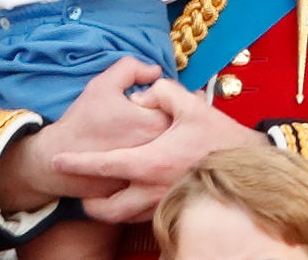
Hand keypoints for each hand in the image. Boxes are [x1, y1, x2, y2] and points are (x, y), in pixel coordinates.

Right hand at [0, 58, 169, 210]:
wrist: (57, 159)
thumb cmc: (83, 119)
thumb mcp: (105, 83)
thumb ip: (132, 68)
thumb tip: (155, 70)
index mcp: (154, 124)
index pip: (178, 105)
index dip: (165, 99)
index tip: (149, 101)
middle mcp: (158, 152)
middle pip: (178, 129)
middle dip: (168, 119)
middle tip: (148, 115)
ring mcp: (151, 174)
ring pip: (169, 151)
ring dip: (164, 141)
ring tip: (143, 134)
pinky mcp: (141, 191)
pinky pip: (156, 172)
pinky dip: (152, 161)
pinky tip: (138, 153)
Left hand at [52, 77, 269, 222]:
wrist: (249, 166)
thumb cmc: (218, 137)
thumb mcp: (190, 104)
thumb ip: (160, 90)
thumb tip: (143, 93)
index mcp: (151, 162)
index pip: (105, 166)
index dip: (77, 163)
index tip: (58, 160)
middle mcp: (152, 190)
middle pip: (106, 209)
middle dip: (89, 201)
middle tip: (83, 190)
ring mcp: (164, 206)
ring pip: (123, 218)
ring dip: (109, 207)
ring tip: (106, 192)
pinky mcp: (175, 213)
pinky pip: (143, 218)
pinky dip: (132, 208)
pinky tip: (136, 191)